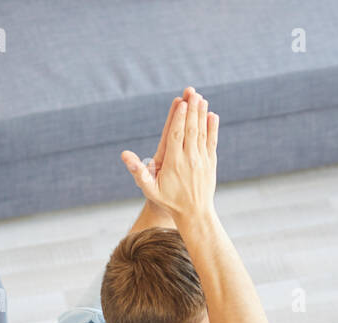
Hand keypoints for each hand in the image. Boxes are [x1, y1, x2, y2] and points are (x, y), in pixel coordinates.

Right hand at [121, 90, 217, 222]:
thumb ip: (138, 171)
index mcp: (174, 163)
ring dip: (202, 114)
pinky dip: (212, 128)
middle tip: (192, 93)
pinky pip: (212, 142)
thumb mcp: (150, 189)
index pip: (176, 136)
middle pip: (190, 130)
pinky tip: (212, 115)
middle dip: (192, 110)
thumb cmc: (169, 201)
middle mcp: (190, 159)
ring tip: (201, 98)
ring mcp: (202, 160)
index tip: (181, 103)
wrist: (194, 214)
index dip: (179, 119)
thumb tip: (124, 155)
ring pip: (202, 133)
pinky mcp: (211, 163)